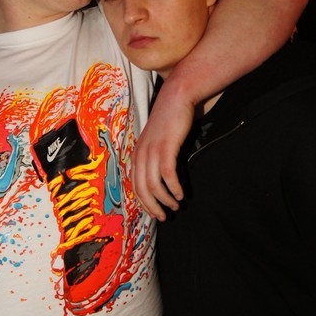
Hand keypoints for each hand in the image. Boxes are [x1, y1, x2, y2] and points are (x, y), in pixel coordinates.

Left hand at [132, 91, 193, 220]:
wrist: (175, 98)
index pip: (134, 186)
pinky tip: (181, 193)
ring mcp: (152, 151)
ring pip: (154, 185)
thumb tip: (160, 180)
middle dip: (153, 207)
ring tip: (176, 205)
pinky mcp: (166, 148)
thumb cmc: (168, 121)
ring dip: (165, 200)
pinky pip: (168, 175)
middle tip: (164, 216)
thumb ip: (154, 158)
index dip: (143, 203)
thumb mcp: (156, 142)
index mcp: (136, 155)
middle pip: (142, 190)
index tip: (154, 213)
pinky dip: (174, 188)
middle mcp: (140, 155)